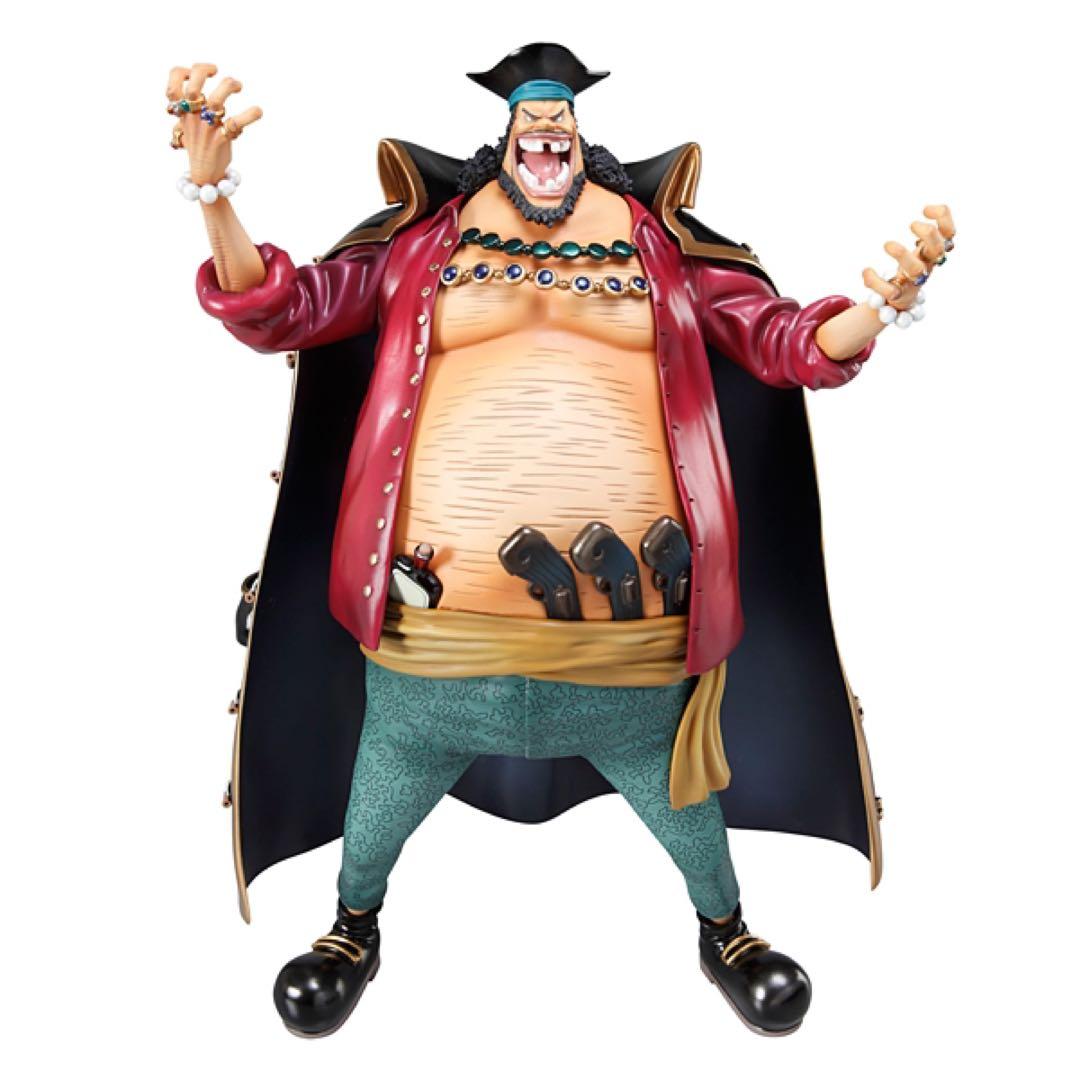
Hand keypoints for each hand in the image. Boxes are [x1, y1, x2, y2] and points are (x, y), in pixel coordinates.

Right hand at [166, 63, 262, 186]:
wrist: (204, 174)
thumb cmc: (201, 144)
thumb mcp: (190, 123)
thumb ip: (194, 106)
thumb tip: (200, 86)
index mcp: (183, 112)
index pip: (173, 84)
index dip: (183, 72)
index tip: (202, 74)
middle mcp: (192, 117)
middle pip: (193, 86)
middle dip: (204, 71)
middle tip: (218, 72)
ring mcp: (206, 128)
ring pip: (215, 100)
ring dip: (229, 86)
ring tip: (238, 86)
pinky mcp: (220, 139)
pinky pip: (235, 123)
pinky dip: (250, 115)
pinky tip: (258, 111)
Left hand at [862, 205, 955, 310]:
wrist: (902, 298)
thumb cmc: (911, 265)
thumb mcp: (919, 246)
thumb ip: (923, 230)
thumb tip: (924, 208)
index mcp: (933, 250)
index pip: (949, 232)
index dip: (943, 218)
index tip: (924, 209)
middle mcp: (927, 264)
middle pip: (938, 249)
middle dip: (928, 234)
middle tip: (912, 224)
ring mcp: (914, 280)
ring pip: (916, 269)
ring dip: (902, 254)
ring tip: (887, 244)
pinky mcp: (899, 294)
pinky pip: (889, 290)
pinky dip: (875, 280)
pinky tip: (866, 270)